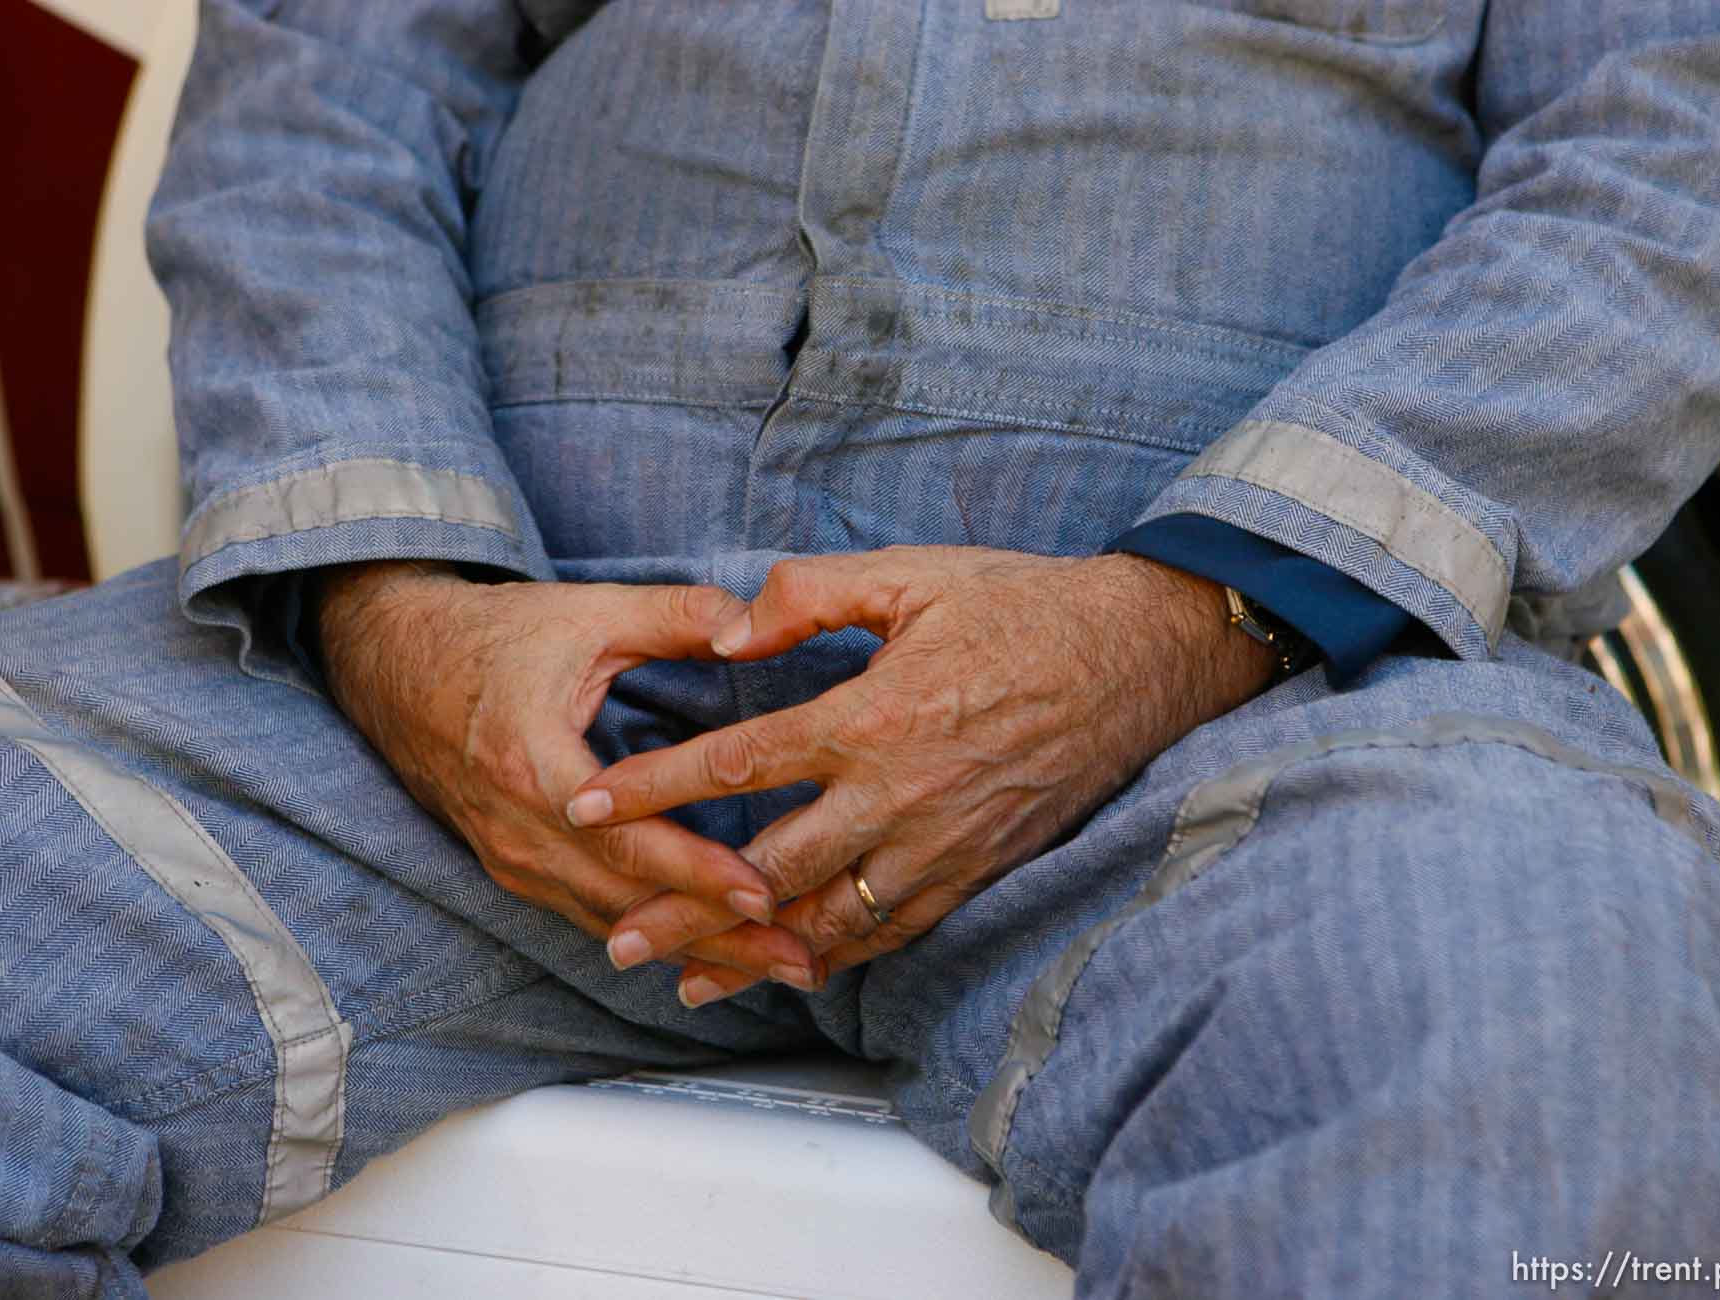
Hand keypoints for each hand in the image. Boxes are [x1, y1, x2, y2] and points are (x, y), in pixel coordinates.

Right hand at [312, 560, 822, 987]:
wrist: (394, 666)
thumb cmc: (496, 637)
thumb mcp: (587, 612)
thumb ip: (677, 615)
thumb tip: (756, 625)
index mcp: (533, 767)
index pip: (625, 841)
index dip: (697, 873)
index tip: (767, 895)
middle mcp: (518, 831)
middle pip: (629, 904)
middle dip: (720, 937)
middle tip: (805, 961)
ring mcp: (512, 860)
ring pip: (615, 924)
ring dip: (698, 950)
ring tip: (780, 969)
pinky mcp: (516, 870)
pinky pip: (593, 918)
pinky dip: (657, 939)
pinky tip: (715, 953)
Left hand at [563, 545, 1278, 1004]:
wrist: (1136, 659)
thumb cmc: (1020, 605)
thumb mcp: (910, 575)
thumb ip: (807, 597)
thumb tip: (725, 636)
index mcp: (870, 715)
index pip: (735, 764)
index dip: (652, 789)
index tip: (584, 807)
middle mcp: (897, 795)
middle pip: (765, 871)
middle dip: (681, 908)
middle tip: (613, 938)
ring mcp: (939, 844)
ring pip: (826, 921)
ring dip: (748, 955)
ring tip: (682, 979)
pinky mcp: (976, 870)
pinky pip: (893, 932)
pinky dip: (833, 957)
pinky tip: (789, 972)